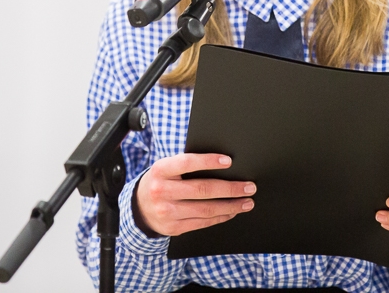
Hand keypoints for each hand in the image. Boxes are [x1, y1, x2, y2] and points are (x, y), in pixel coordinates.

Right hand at [134, 153, 255, 236]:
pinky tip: (232, 211)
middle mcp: (162, 191)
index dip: (209, 161)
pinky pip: (203, 222)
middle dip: (230, 188)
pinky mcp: (174, 228)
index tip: (229, 161)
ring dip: (231, 205)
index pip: (187, 163)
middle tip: (249, 186)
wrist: (139, 208)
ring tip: (246, 201)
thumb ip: (186, 165)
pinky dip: (220, 216)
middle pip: (202, 189)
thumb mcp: (166, 168)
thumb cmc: (160, 181)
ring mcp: (167, 212)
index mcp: (160, 170)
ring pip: (206, 209)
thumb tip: (222, 163)